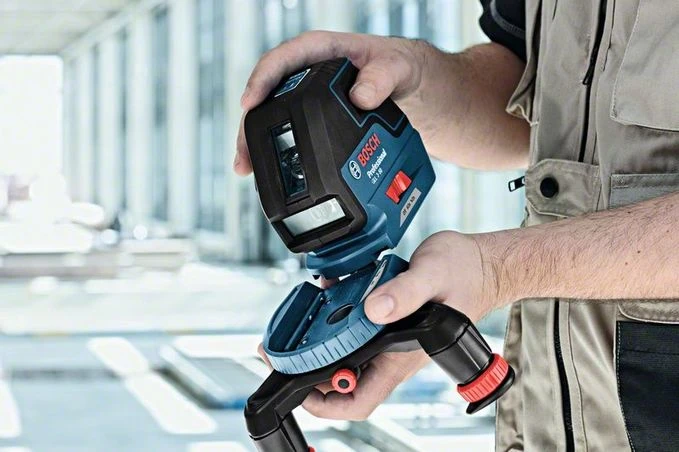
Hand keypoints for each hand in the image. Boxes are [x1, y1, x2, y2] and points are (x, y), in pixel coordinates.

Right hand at [234, 31, 431, 175]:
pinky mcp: (315, 120)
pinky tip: (266, 171)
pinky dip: (275, 150)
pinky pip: (288, 131)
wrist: (413, 87)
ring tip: (246, 168)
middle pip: (268, 95)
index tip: (249, 102)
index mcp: (322, 51)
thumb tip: (359, 97)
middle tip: (244, 153)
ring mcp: (309, 99)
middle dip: (250, 124)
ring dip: (256, 142)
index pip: (283, 60)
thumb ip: (382, 76)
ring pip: (273, 117)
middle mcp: (308, 74)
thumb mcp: (397, 66)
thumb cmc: (401, 67)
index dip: (262, 80)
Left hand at [284, 231, 499, 420]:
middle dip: (310, 372)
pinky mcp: (389, 321)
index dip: (326, 403)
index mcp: (401, 354)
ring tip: (298, 327)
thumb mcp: (433, 275)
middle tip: (282, 352)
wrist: (482, 264)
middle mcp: (393, 352)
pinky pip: (356, 330)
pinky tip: (327, 298)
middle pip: (345, 381)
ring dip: (321, 345)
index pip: (360, 398)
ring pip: (347, 356)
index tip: (298, 388)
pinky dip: (336, 321)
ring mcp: (390, 339)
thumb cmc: (466, 274)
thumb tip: (374, 309)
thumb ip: (405, 292)